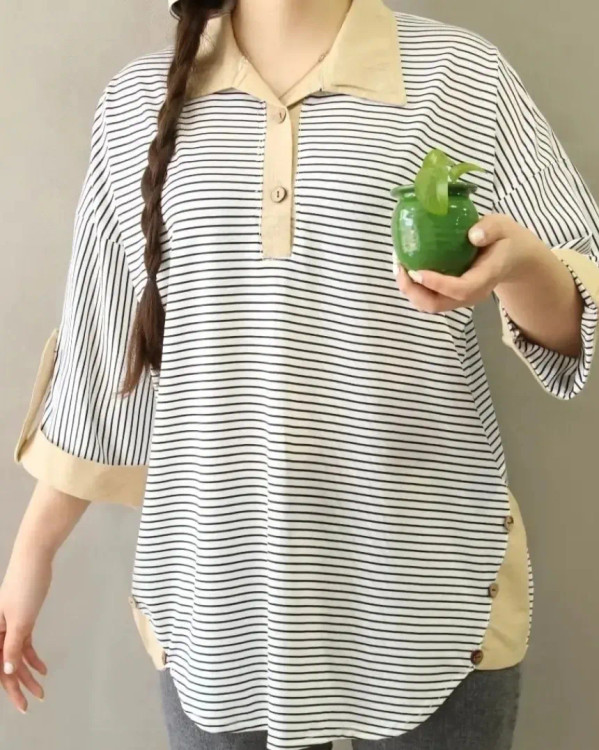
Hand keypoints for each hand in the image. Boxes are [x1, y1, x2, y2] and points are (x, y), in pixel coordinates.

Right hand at [0, 551, 50, 713]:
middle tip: (31, 703)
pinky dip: (31, 656)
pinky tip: (41, 668)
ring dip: (27, 673)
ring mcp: (9, 626)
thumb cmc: (24, 586)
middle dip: (18, 685)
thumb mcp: (20, 619)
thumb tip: (8, 670)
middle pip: (6, 665)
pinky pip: (23, 643)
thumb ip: (12, 646)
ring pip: (16, 656)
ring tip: (41, 689)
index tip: (21, 705)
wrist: (34, 559)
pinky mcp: (21, 619)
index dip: (10, 688)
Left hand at [395, 214, 544, 312]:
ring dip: (410, 291)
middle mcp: (472, 294)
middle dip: (414, 291)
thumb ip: (491, 229)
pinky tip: (405, 269)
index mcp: (486, 277)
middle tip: (400, 268)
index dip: (437, 284)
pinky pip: (428, 298)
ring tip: (398, 267)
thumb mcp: (504, 227)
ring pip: (430, 305)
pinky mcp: (451, 295)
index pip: (461, 289)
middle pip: (438, 304)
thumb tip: (472, 235)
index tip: (417, 271)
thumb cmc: (506, 240)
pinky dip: (413, 288)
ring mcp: (460, 298)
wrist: (513, 258)